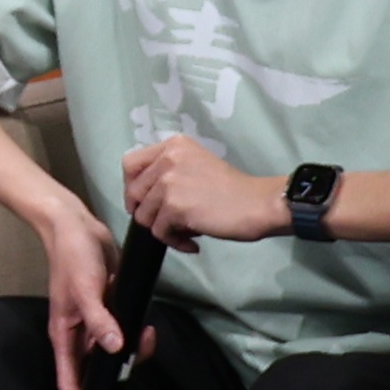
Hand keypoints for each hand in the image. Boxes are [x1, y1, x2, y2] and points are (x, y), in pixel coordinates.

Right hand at [32, 200, 142, 389]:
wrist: (77, 227)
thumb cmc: (73, 259)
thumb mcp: (85, 289)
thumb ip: (100, 320)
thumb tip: (115, 349)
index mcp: (65, 334)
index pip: (67, 380)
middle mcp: (79, 334)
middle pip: (97, 370)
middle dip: (120, 372)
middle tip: (140, 353)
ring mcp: (96, 323)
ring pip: (115, 353)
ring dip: (135, 351)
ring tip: (148, 332)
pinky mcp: (110, 310)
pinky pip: (125, 334)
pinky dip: (138, 335)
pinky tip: (146, 323)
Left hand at [123, 137, 284, 246]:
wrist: (259, 203)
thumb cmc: (232, 189)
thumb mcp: (196, 165)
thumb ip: (169, 172)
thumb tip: (143, 197)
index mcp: (172, 146)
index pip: (130, 165)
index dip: (132, 187)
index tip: (144, 202)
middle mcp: (166, 159)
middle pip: (134, 194)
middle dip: (148, 213)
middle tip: (169, 223)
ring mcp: (169, 182)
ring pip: (145, 216)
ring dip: (164, 230)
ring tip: (187, 233)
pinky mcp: (175, 207)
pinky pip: (160, 232)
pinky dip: (175, 242)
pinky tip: (194, 244)